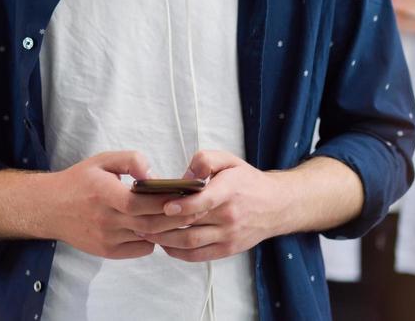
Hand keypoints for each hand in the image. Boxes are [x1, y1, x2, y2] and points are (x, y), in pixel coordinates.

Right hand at [44, 151, 199, 259]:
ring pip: (147, 238)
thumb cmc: (79, 181)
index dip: (164, 201)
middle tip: (197, 208)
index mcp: (103, 193)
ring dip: (168, 230)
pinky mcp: (107, 251)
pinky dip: (153, 239)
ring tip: (186, 218)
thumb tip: (153, 174)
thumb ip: (130, 160)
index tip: (185, 194)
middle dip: (176, 218)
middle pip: (149, 224)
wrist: (50, 208)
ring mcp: (106, 239)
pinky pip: (139, 248)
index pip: (139, 202)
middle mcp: (105, 220)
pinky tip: (161, 227)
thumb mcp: (102, 160)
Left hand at [138, 151, 289, 262]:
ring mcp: (228, 236)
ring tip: (144, 232)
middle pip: (191, 224)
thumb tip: (183, 177)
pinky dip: (178, 253)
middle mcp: (229, 216)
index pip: (204, 201)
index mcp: (229, 191)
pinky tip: (164, 244)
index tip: (163, 205)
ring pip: (191, 242)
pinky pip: (198, 255)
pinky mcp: (227, 249)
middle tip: (138, 220)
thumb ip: (205, 160)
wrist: (276, 206)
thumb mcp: (229, 160)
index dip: (182, 205)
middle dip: (161, 224)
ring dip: (164, 240)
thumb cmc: (247, 181)